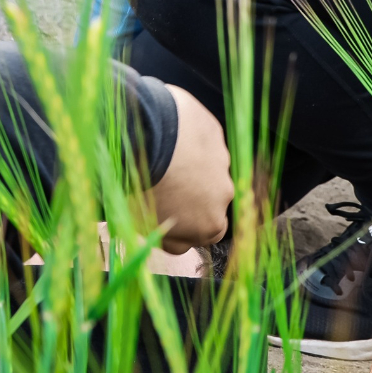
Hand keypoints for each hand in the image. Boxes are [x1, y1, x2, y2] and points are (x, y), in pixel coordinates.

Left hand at [146, 83, 231, 254]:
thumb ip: (168, 238)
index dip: (187, 227)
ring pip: (206, 168)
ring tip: (161, 159)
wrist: (151, 139)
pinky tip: (166, 138)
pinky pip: (201, 141)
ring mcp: (221, 161)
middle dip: (191, 194)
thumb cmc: (146, 188)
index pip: (207, 234)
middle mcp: (224, 194)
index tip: (166, 217)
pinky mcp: (214, 133)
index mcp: (212, 225)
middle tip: (163, 185)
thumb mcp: (149, 227)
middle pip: (209, 199)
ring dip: (190, 166)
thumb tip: (173, 239)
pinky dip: (188, 142)